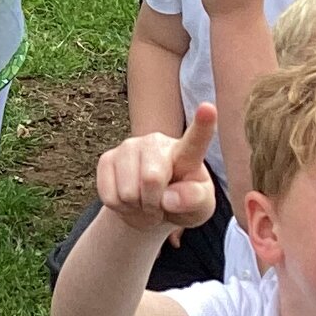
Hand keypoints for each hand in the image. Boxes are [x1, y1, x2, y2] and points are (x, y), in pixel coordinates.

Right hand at [95, 103, 217, 236]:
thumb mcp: (200, 207)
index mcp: (185, 153)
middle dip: (154, 203)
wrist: (151, 208)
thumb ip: (195, 200)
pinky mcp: (107, 158)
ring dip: (136, 207)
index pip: (195, 140)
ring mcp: (129, 147)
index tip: (208, 107)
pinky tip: (128, 200)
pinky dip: (120, 207)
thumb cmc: (182, 203)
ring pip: (127, 192)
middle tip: (159, 205)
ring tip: (144, 201)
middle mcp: (156, 143)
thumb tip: (169, 198)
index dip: (202, 124)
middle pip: (151, 178)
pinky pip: (109, 196)